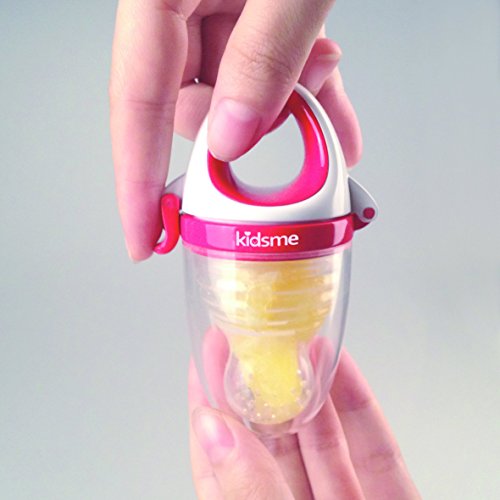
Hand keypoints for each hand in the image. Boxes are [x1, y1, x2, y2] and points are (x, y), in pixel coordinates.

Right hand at [110, 0, 361, 260]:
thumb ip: (262, 57)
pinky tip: (330, 113)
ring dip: (283, 106)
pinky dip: (301, 94)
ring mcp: (212, 8)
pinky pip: (263, 69)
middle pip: (188, 103)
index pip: (136, 102)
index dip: (138, 180)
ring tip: (322, 77)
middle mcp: (177, 5)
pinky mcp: (247, 12)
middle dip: (241, 128)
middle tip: (284, 114)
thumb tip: (234, 139)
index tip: (147, 238)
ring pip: (233, 92)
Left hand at [189, 350, 419, 499]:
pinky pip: (374, 448)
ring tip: (301, 339)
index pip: (219, 456)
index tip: (207, 356)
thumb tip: (213, 428)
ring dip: (313, 383)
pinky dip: (358, 404)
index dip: (211, 402)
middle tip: (257, 336)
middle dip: (266, 382)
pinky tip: (342, 366)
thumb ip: (248, 488)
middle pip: (273, 438)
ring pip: (323, 435)